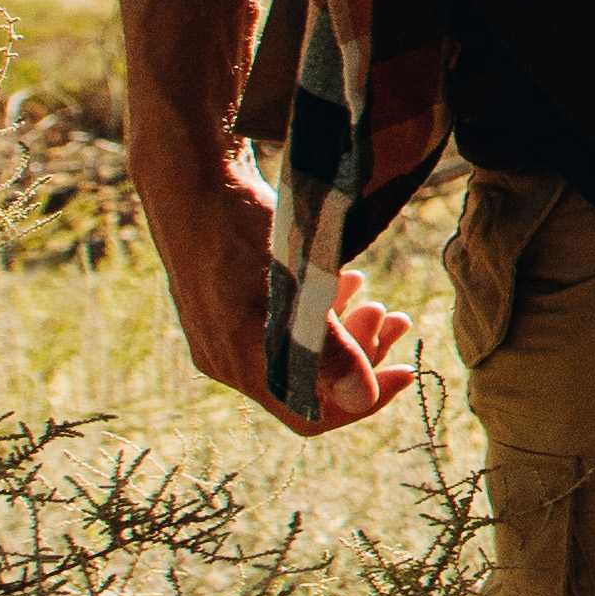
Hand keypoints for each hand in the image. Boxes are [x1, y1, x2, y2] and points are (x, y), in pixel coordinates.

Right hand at [141, 123, 406, 435]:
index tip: (404, 369)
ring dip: (346, 333)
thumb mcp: (296, 282)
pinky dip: (319, 316)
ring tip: (379, 301)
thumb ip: (328, 347)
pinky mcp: (228, 311)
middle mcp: (227, 359)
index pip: (310, 416)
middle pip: (308, 386)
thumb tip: (362, 400)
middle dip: (360, 356)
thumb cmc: (241, 226)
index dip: (363, 401)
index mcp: (240, 363)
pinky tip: (347, 283)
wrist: (190, 179)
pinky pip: (281, 331)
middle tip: (393, 318)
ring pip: (300, 355)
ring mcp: (224, 335)